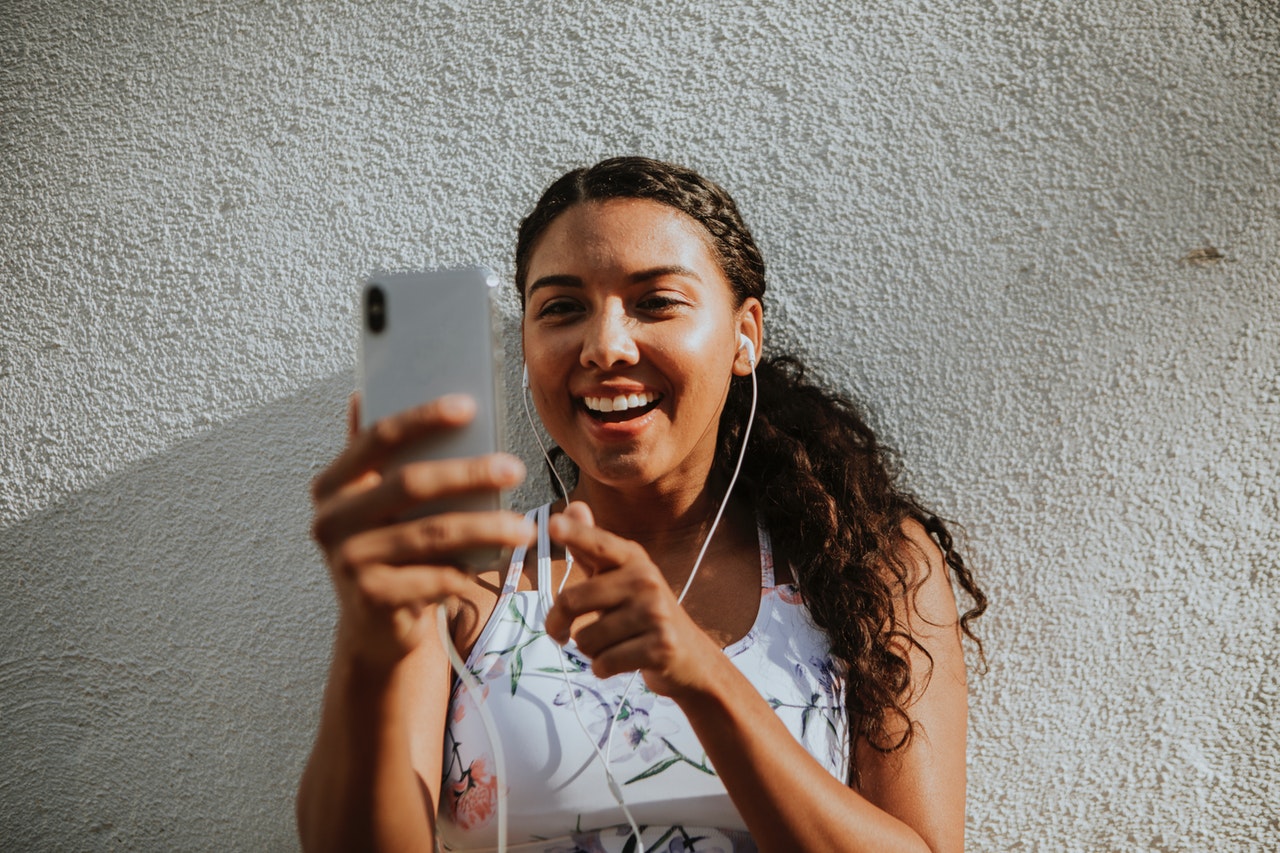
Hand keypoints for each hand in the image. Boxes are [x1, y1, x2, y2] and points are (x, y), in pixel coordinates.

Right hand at [310, 394, 534, 669]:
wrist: (374, 626)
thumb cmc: (387, 549)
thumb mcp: (374, 503)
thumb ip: (374, 456)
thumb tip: (365, 391)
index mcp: (333, 485)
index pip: (378, 438)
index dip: (423, 418)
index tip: (470, 405)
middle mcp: (331, 520)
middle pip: (411, 483)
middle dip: (469, 473)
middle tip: (515, 467)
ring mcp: (348, 561)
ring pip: (432, 533)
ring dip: (486, 527)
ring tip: (525, 527)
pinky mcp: (372, 598)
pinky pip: (436, 576)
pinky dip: (472, 568)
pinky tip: (501, 562)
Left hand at [543, 503, 723, 698]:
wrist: (690, 656)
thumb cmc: (643, 613)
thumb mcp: (620, 577)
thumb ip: (591, 548)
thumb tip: (574, 505)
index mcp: (633, 558)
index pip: (597, 544)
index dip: (575, 533)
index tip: (552, 523)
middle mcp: (646, 580)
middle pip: (572, 600)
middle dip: (557, 624)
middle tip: (559, 632)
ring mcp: (656, 613)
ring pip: (586, 639)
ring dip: (589, 650)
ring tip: (611, 644)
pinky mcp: (661, 647)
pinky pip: (604, 663)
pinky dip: (603, 669)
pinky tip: (622, 661)